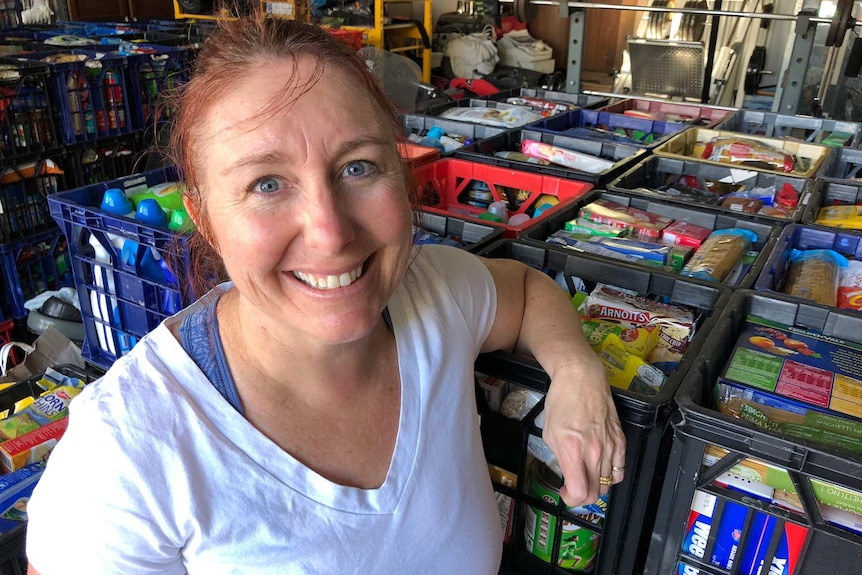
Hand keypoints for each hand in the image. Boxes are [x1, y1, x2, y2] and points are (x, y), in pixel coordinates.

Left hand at [541, 362, 625, 506]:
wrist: (582, 378)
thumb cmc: (562, 401)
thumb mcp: (549, 433)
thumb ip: (559, 458)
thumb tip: (567, 473)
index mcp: (573, 450)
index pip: (580, 492)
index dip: (570, 499)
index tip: (565, 491)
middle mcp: (595, 452)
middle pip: (595, 493)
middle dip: (582, 496)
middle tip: (573, 487)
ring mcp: (610, 447)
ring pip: (608, 484)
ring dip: (595, 486)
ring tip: (585, 476)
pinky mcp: (621, 440)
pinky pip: (620, 470)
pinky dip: (610, 476)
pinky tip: (600, 468)